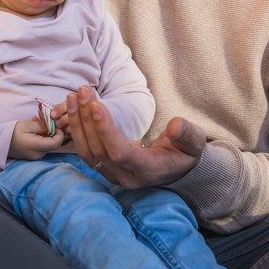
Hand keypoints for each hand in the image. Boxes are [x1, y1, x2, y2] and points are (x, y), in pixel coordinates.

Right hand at [8, 119, 66, 160]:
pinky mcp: (34, 156)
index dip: (60, 133)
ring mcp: (36, 157)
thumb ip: (43, 125)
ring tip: (37, 123)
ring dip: (46, 133)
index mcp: (36, 147)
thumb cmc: (13, 132)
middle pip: (54, 143)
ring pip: (48, 144)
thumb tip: (55, 125)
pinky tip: (35, 130)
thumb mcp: (28, 125)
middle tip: (45, 121)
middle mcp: (38, 155)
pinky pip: (43, 146)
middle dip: (52, 131)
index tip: (55, 124)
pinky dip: (42, 138)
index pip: (57, 143)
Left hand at [59, 86, 205, 188]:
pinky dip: (78, 129)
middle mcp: (127, 177)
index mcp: (149, 170)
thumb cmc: (186, 151)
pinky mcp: (105, 168)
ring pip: (87, 152)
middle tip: (84, 91)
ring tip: (74, 97)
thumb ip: (187, 134)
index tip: (97, 105)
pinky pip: (86, 151)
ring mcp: (114, 175)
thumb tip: (175, 126)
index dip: (106, 130)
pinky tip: (75, 108)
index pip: (120, 153)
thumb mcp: (194, 141)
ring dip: (78, 123)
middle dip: (88, 119)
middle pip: (99, 151)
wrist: (178, 167)